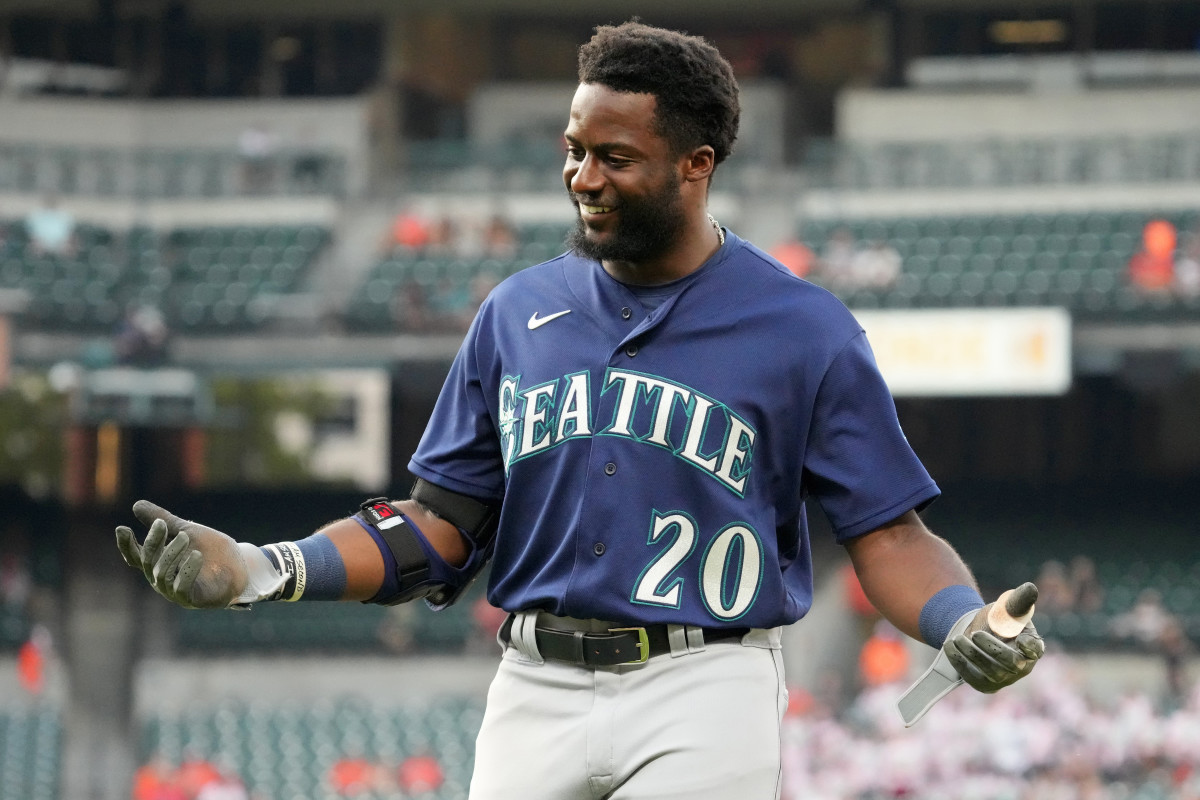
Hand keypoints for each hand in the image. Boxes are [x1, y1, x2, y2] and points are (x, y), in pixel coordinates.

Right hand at [116, 500, 247, 608]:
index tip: (122, 528)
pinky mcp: (190, 599)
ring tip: (186, 536)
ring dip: (171, 553)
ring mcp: (173, 591)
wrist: (240, 567)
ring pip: (161, 573)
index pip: (134, 556)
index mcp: (157, 563)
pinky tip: (197, 555)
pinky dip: (187, 570)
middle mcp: (160, 578)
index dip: (126, 545)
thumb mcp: (186, 531)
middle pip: (147, 560)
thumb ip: (164, 521)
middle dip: (153, 541)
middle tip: (163, 523)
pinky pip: (181, 587)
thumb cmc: (211, 551)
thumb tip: (136, 504)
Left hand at [943, 582, 1044, 692]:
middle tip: (975, 633)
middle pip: (1011, 664)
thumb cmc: (999, 620)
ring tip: (958, 638)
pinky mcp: (984, 684)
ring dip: (972, 655)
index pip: (1036, 650)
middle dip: (992, 649)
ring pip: (990, 673)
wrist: (977, 632)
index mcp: (1032, 646)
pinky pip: (972, 677)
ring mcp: (1004, 679)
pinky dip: (959, 662)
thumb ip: (1019, 600)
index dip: (1031, 647)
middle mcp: (1022, 667)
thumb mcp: (1007, 608)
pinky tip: (949, 646)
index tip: (1022, 640)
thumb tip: (1031, 587)